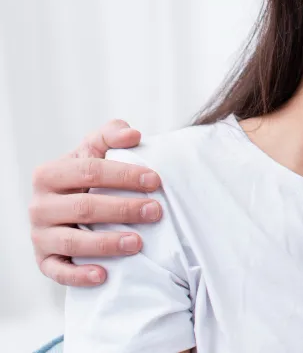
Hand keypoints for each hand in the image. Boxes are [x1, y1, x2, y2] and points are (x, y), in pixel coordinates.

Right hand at [29, 119, 162, 286]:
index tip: (155, 180)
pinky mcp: (44, 261)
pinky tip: (103, 275)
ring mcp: (40, 235)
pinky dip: (79, 275)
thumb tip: (132, 135)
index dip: (124, 175)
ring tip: (138, 243)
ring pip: (71, 242)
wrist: (68, 202)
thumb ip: (111, 135)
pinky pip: (58, 272)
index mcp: (49, 174)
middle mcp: (40, 206)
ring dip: (106, 244)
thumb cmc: (87, 175)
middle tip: (156, 211)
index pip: (89, 171)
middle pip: (84, 207)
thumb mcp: (95, 150)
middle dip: (123, 209)